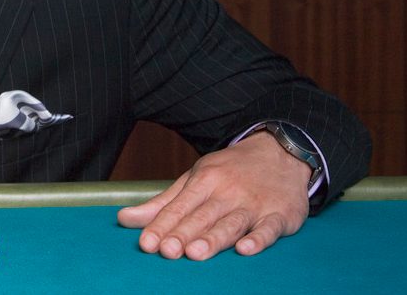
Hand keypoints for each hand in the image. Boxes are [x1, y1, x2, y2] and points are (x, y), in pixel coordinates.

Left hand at [117, 131, 309, 259]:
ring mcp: (254, 204)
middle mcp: (228, 192)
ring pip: (231, 224)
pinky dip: (258, 239)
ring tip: (195, 253)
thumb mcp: (195, 178)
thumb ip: (162, 203)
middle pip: (202, 217)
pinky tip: (245, 249)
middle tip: (166, 251)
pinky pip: (268, 229)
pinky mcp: (279, 215)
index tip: (146, 244)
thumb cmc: (231, 171)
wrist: (282, 153)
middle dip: (183, 234)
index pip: (179, 207)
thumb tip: (125, 219)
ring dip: (213, 239)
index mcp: (205, 181)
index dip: (162, 226)